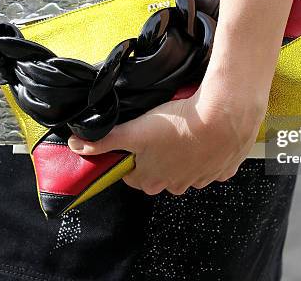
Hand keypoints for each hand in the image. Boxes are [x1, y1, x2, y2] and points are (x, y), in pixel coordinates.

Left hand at [67, 86, 265, 194]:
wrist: (223, 117)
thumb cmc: (180, 125)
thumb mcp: (135, 130)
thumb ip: (105, 140)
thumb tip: (76, 145)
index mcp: (153, 179)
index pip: (133, 176)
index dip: (131, 159)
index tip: (135, 143)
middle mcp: (177, 184)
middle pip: (161, 175)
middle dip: (158, 158)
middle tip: (161, 133)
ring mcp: (203, 178)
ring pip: (188, 171)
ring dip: (185, 155)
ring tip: (185, 131)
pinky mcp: (224, 168)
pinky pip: (214, 165)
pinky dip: (210, 153)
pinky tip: (207, 136)